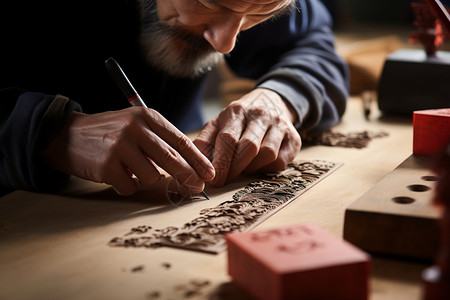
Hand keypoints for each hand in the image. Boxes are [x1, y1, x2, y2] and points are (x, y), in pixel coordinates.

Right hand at [41, 106, 214, 194]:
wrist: (67, 135)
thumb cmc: (109, 132)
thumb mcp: (136, 124)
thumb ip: (160, 140)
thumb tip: (190, 166)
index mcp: (148, 117)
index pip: (181, 141)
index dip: (198, 161)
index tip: (210, 174)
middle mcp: (136, 129)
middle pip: (173, 160)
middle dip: (188, 177)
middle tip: (197, 189)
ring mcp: (121, 147)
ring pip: (152, 176)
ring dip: (144, 179)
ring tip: (130, 169)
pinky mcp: (108, 165)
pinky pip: (130, 186)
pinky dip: (126, 185)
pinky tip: (115, 174)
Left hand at [194, 88, 301, 185]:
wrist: (271, 101)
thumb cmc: (239, 119)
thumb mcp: (218, 123)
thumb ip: (204, 142)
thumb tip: (193, 164)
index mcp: (237, 111)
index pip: (227, 139)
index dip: (220, 163)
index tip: (214, 180)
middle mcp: (260, 115)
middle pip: (248, 147)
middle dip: (235, 168)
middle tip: (226, 180)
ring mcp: (279, 125)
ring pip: (267, 154)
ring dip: (253, 167)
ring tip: (244, 167)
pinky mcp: (294, 138)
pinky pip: (281, 161)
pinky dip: (268, 168)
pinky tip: (259, 165)